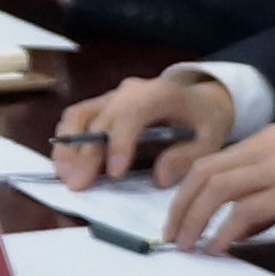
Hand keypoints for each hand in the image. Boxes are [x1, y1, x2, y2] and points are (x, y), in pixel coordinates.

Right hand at [46, 68, 237, 191]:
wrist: (200, 100)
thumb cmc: (203, 121)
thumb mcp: (209, 140)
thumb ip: (187, 158)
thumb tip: (160, 177)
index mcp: (160, 93)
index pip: (132, 113)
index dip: (119, 142)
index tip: (114, 175)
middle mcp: (131, 90)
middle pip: (100, 118)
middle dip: (86, 153)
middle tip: (78, 185)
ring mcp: (112, 96)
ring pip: (80, 114)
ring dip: (68, 146)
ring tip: (65, 176)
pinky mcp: (102, 105)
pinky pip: (77, 117)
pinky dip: (66, 141)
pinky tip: (65, 165)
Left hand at [166, 122, 274, 249]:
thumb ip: (268, 195)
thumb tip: (237, 227)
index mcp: (270, 140)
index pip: (212, 161)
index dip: (187, 190)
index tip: (176, 215)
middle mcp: (270, 148)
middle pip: (205, 173)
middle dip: (181, 206)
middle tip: (171, 235)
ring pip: (218, 188)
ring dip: (195, 220)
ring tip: (187, 246)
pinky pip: (246, 211)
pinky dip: (226, 231)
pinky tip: (219, 248)